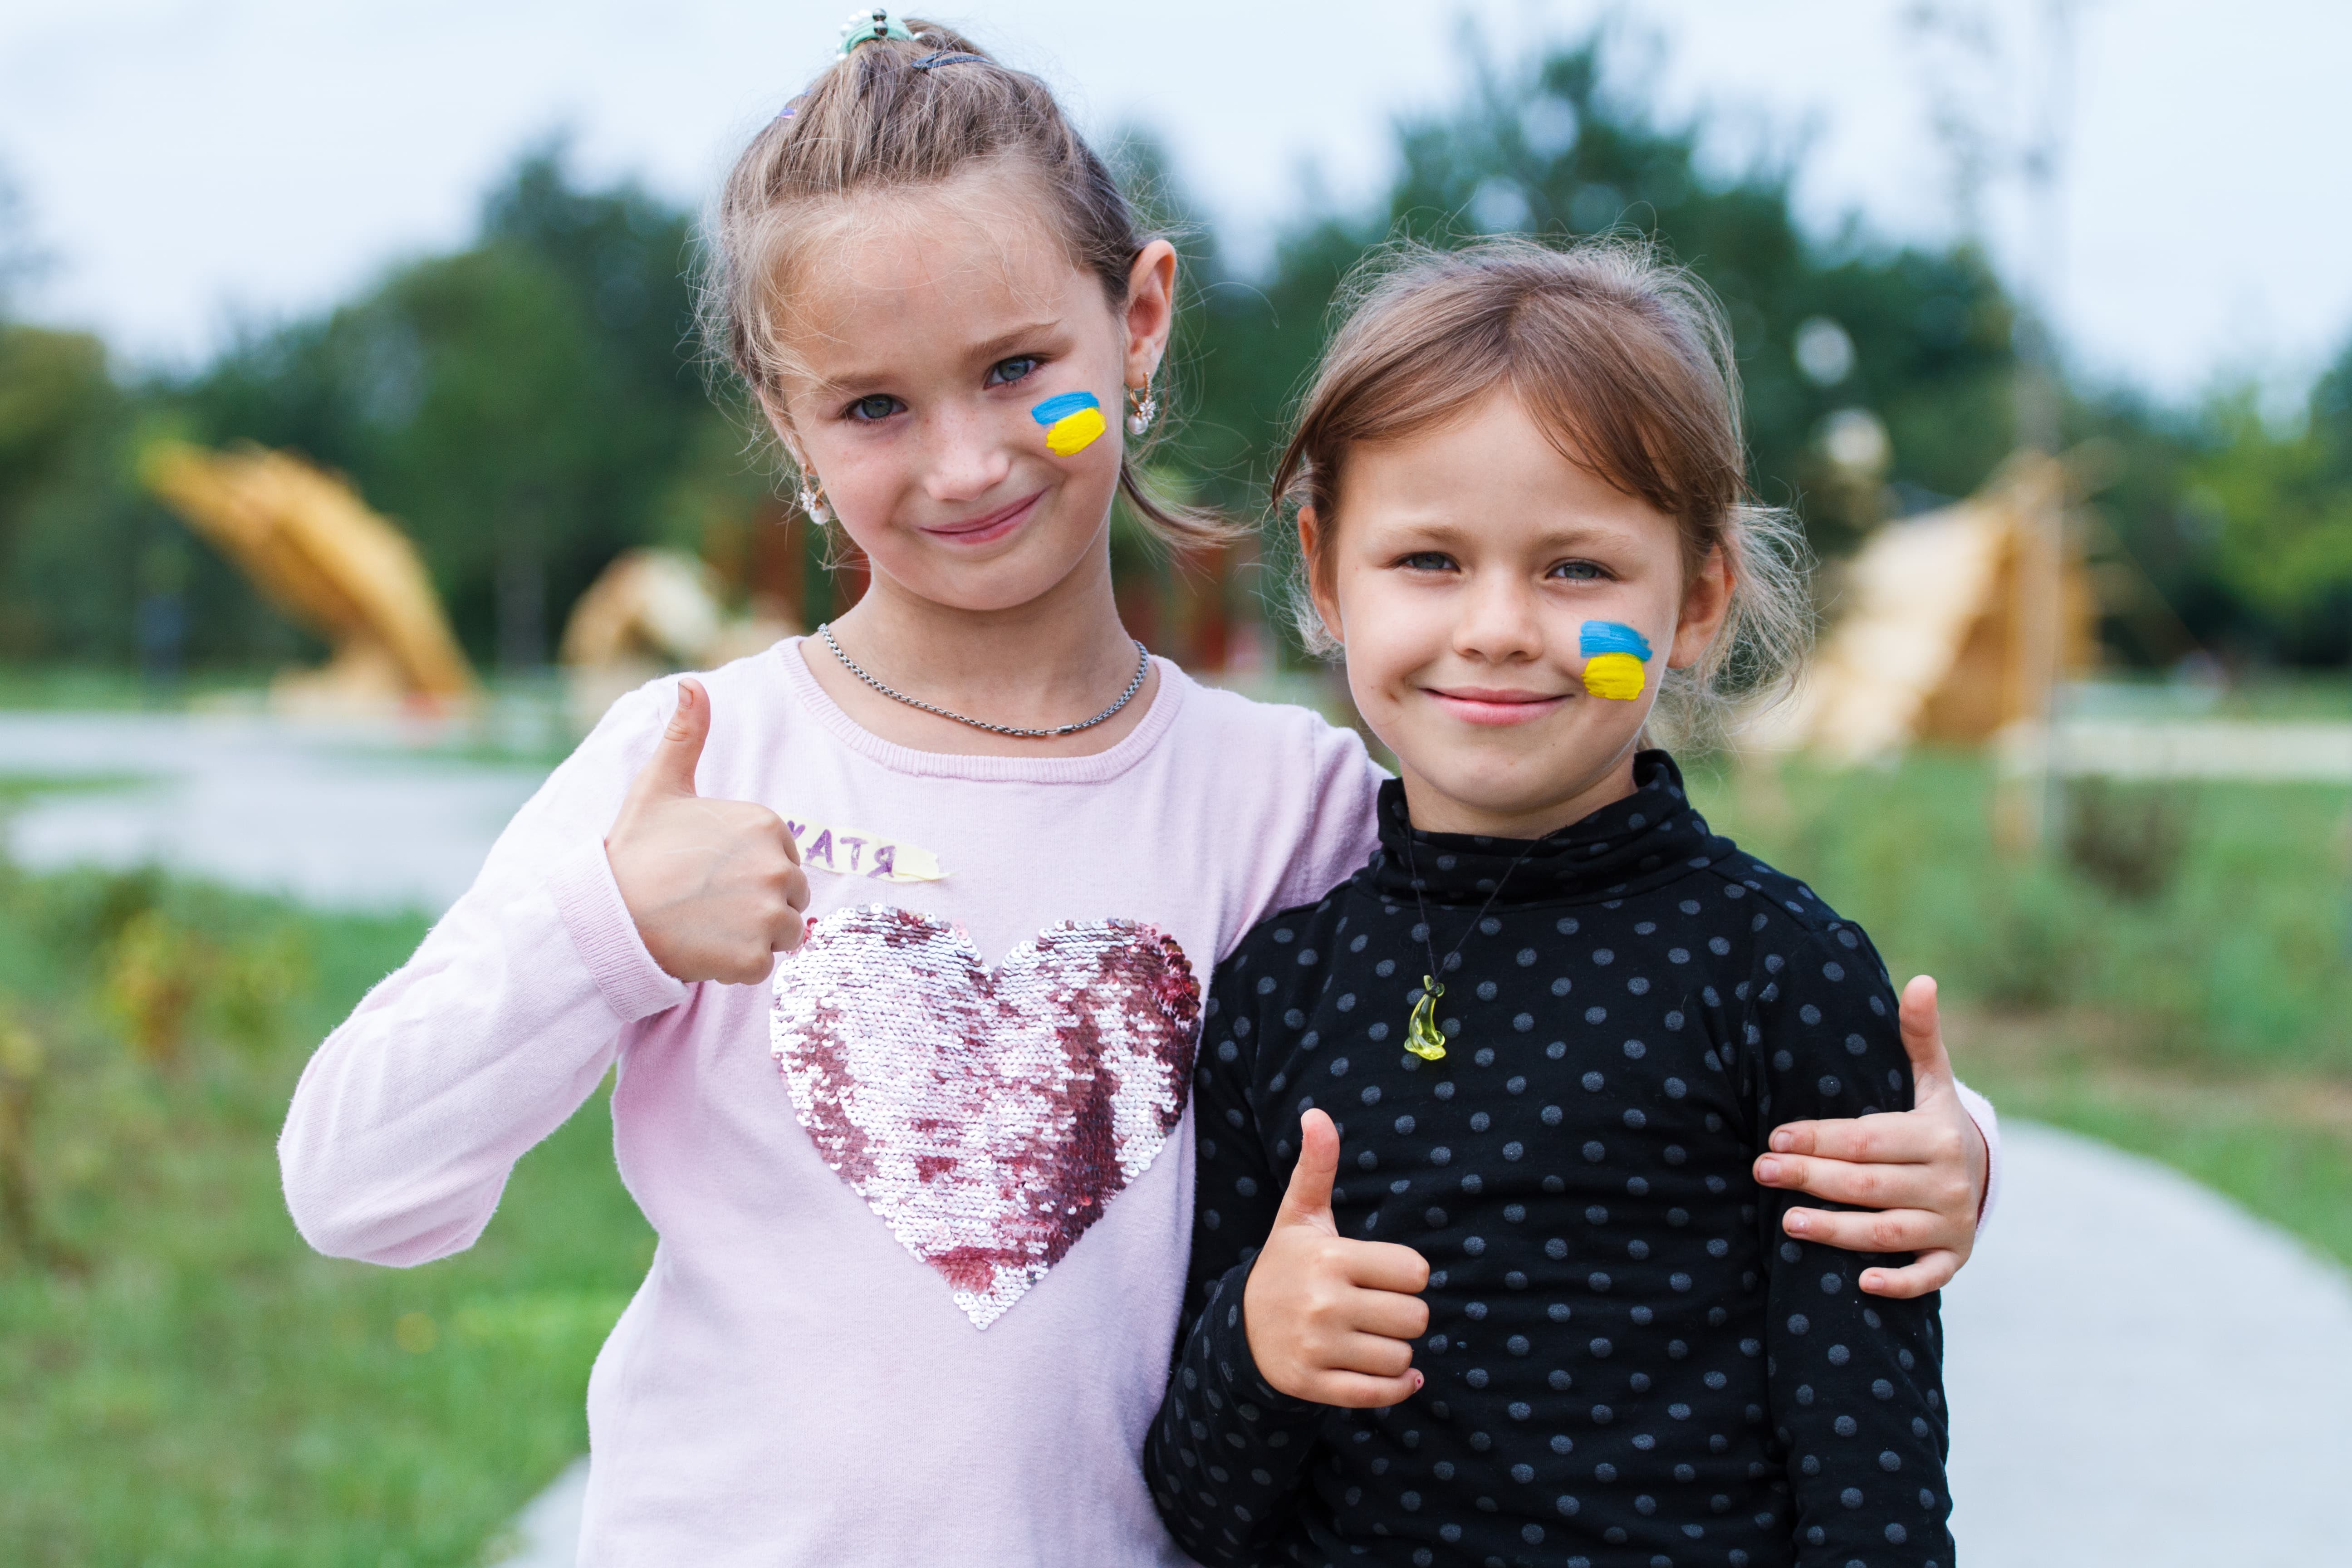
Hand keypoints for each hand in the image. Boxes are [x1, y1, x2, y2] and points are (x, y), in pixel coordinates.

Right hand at [606, 678, 809, 983]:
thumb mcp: (660, 785)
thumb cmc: (634, 851)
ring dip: (751, 936)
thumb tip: (691, 682)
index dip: (748, 870)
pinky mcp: (754, 958)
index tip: (708, 871)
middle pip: (790, 896)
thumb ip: (685, 734)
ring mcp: (767, 914)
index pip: (782, 857)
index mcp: (766, 823)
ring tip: (705, 925)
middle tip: (705, 902)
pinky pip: (763, 967)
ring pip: (783, 933)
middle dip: (756, 904)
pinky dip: (736, 966)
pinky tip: (702, 949)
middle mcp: (777, 866)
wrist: (605, 913)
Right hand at [1242, 1109, 1431, 1407]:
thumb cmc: (1288, 1265)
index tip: (1380, 1274)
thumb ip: (1317, 1167)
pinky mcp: (1315, 1386)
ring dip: (1395, 1351)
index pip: (1416, 1272)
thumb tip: (1317, 1113)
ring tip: (1369, 1337)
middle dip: (1403, 1315)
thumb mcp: (1301, 1216)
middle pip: (1416, 1318)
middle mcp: (1324, 1304)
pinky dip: (1399, 1387)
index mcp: (1331, 1258)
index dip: (1405, 1274)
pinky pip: (1382, 1395)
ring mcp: (1318, 1348)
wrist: (1242, 1328)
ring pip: (1402, 1357)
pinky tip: (1395, 1375)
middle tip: (1375, 1308)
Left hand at [1753, 975, 1986, 1298]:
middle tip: (1760, 1172)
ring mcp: (1951, 1224)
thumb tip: (1922, 980)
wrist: (1979, 1171)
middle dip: (1812, 1179)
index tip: (1774, 1137)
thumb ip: (1919, 1036)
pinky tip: (1858, 1281)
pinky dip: (1897, 1281)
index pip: (1868, 1139)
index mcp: (1936, 1135)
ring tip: (1786, 1222)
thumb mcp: (1932, 1079)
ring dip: (1838, 1231)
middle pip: (1869, 1185)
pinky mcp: (1953, 1259)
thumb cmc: (1930, 1122)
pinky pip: (1926, 1277)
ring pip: (1887, 1232)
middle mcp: (1949, 1181)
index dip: (1820, 1139)